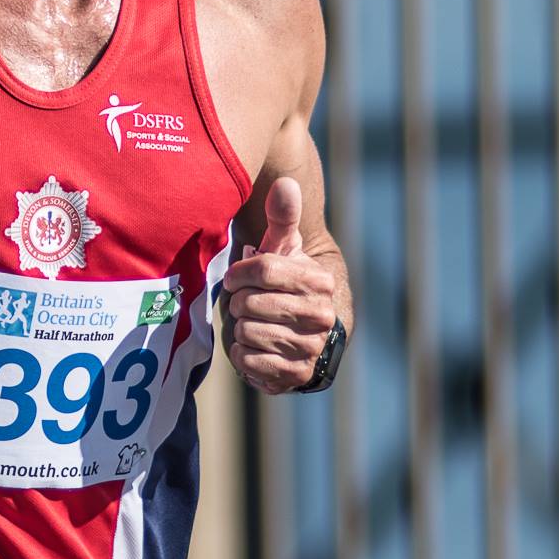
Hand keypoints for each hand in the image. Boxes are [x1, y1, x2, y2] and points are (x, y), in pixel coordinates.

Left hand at [222, 177, 336, 395]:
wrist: (302, 336)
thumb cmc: (285, 285)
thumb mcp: (284, 250)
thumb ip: (282, 217)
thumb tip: (285, 182)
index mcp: (319, 280)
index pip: (262, 269)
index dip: (239, 274)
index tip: (236, 279)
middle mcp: (321, 316)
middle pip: (250, 303)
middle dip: (238, 304)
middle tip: (244, 305)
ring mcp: (311, 348)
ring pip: (246, 332)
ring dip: (239, 329)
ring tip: (252, 325)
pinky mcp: (296, 376)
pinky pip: (248, 361)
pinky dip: (241, 355)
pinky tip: (253, 348)